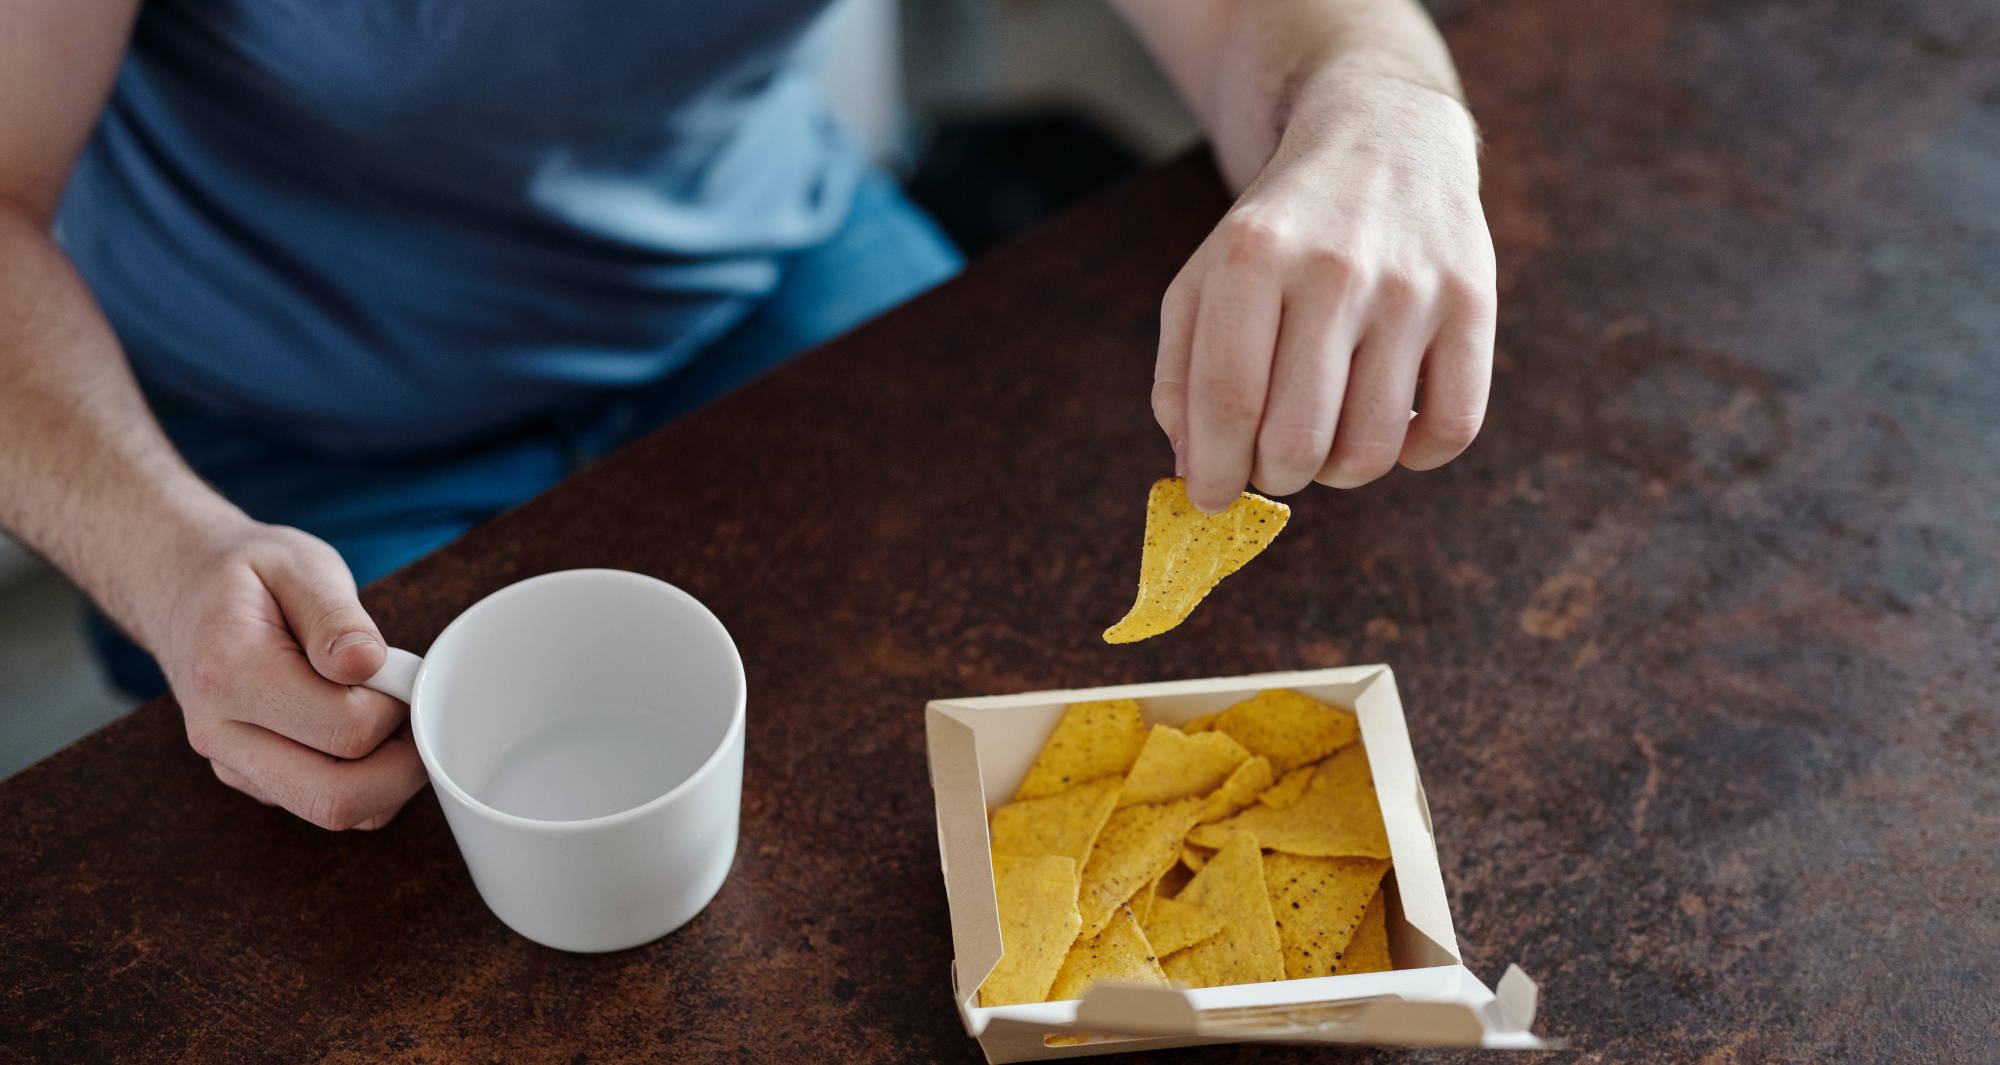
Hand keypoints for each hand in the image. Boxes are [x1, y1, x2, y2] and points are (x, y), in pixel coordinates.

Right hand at [140, 520, 426, 828]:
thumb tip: (365, 663)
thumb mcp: (297, 565)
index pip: (346, 728)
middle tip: (414, 708)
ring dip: (388, 778)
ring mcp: (233, 765)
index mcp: (231, 674)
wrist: (185, 592)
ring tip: (391, 714)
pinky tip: (367, 729)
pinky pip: (324, 805)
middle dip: (402, 764)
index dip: (395, 705)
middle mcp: (222, 734)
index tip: (401, 671)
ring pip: (335, 812)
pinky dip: (366, 782)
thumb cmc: (248, 576)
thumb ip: (335, 616)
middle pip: (337, 798)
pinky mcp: (251, 779)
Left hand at [1152, 70, 1496, 511]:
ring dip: (1338, 471)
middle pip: (1297, 440)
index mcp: (1252, 256)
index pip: (1228, 401)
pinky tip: (1391, 424)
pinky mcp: (1473, 302)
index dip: (1214, 472)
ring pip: (1371, 449)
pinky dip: (1415, 455)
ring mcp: (1412, 286)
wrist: (1382, 139)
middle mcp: (1335, 268)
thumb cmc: (1278, 235)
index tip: (1211, 498)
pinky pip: (1451, 428)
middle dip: (1273, 477)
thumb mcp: (1205, 280)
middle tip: (1271, 461)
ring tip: (1326, 436)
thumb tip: (1196, 474)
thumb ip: (1181, 376)